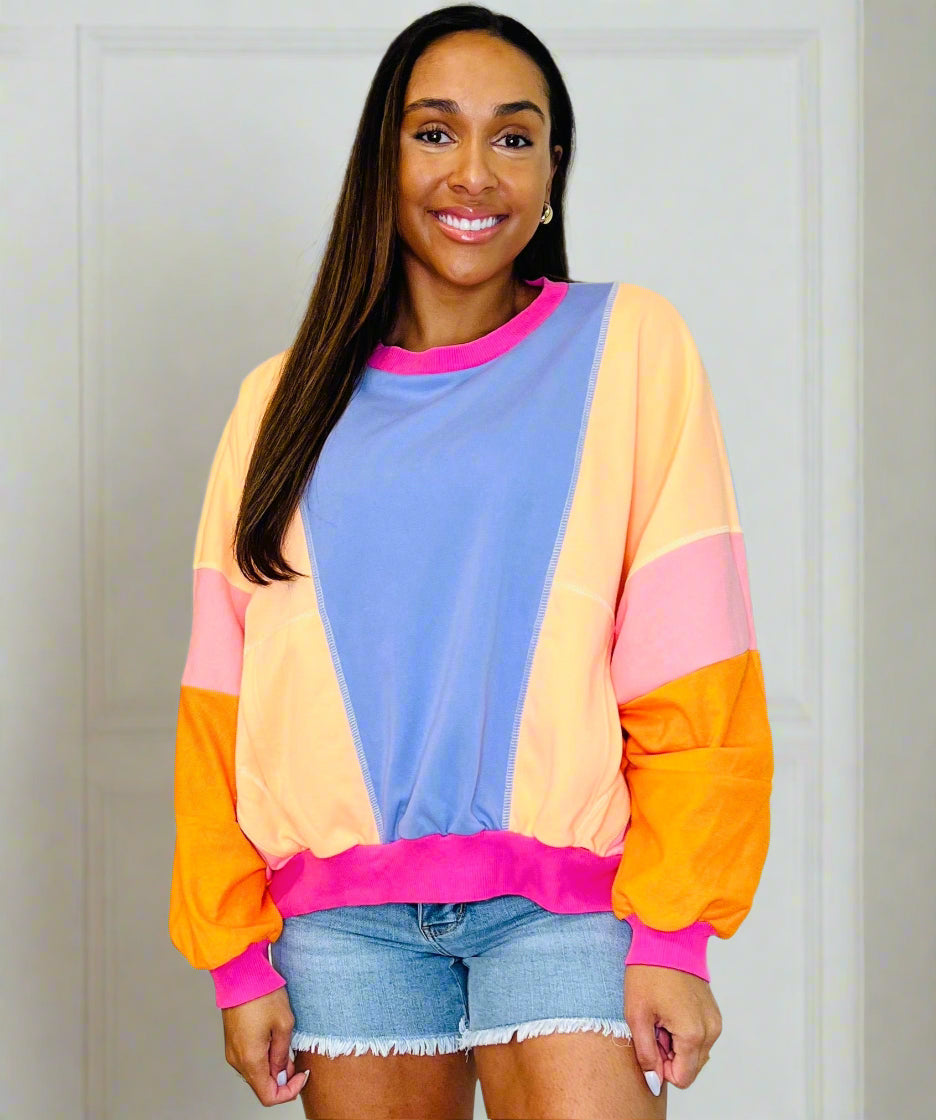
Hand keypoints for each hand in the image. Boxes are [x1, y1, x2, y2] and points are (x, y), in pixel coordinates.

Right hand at [221, 986, 308, 1106]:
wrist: (240, 973)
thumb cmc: (262, 993)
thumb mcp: (284, 1024)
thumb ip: (283, 1054)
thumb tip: (283, 1074)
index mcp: (250, 1060)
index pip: (268, 1096)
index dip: (289, 1092)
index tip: (302, 1076)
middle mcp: (237, 1060)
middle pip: (261, 1086)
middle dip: (283, 1079)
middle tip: (297, 1060)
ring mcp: (232, 1051)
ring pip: (255, 1073)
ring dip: (273, 1068)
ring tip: (287, 1047)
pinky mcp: (232, 1042)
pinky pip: (249, 1060)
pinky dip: (264, 1059)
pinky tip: (274, 1041)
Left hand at [624, 964, 721, 1093]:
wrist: (667, 938)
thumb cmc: (648, 972)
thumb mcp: (637, 1015)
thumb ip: (646, 1055)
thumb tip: (654, 1082)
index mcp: (693, 1034)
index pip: (681, 1078)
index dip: (662, 1067)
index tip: (651, 1039)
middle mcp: (711, 1031)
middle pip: (690, 1067)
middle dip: (669, 1054)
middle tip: (655, 1024)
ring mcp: (715, 1021)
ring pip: (695, 1053)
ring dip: (676, 1043)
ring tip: (662, 1015)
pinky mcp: (714, 1013)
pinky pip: (700, 1037)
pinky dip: (685, 1032)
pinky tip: (670, 1010)